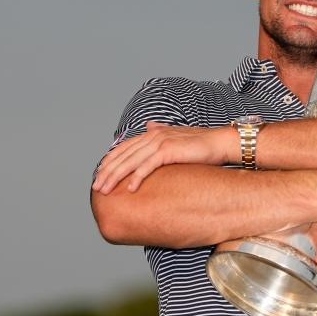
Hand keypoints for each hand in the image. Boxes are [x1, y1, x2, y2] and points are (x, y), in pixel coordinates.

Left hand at [92, 121, 234, 193]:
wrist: (220, 143)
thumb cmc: (201, 145)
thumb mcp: (176, 137)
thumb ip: (161, 132)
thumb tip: (149, 124)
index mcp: (153, 133)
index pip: (124, 148)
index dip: (109, 161)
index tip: (99, 175)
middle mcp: (153, 135)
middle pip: (123, 155)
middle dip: (107, 172)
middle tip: (96, 188)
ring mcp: (160, 142)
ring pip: (131, 161)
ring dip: (115, 177)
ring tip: (105, 190)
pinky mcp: (169, 151)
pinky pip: (148, 166)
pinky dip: (137, 177)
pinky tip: (129, 189)